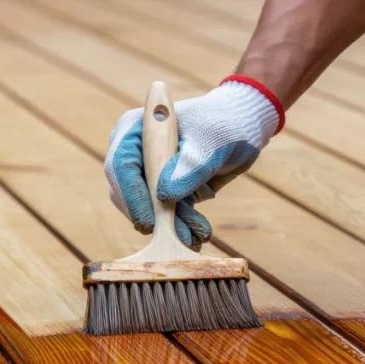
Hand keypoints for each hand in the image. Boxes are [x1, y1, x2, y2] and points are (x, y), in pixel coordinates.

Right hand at [104, 77, 283, 248]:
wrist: (242, 126)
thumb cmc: (223, 123)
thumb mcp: (209, 142)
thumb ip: (188, 167)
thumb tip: (164, 197)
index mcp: (136, 129)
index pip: (122, 166)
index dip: (132, 196)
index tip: (149, 222)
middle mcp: (135, 152)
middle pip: (128, 193)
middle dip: (154, 217)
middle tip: (179, 238)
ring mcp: (148, 172)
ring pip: (147, 208)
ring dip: (170, 227)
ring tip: (196, 237)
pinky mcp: (164, 189)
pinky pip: (165, 214)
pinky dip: (180, 225)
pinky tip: (197, 234)